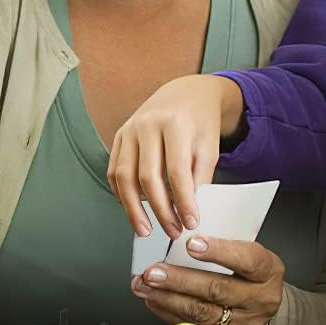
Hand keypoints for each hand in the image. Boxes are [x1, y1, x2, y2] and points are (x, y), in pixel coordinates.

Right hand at [108, 74, 245, 237]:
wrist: (186, 93)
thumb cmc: (200, 121)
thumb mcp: (210, 146)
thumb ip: (201, 177)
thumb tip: (189, 212)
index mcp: (175, 123)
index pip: (177, 171)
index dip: (183, 201)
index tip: (191, 222)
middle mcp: (148, 124)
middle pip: (147, 177)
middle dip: (160, 210)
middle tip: (172, 230)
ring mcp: (129, 129)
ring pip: (124, 176)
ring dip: (133, 209)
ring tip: (146, 230)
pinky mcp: (119, 135)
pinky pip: (115, 170)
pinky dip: (121, 193)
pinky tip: (134, 208)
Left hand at [131, 236, 283, 324]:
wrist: (266, 304)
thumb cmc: (253, 273)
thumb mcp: (251, 253)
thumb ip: (226, 247)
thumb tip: (184, 236)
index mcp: (268, 271)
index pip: (246, 259)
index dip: (218, 251)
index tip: (191, 243)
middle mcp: (260, 299)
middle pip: (217, 290)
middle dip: (180, 280)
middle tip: (153, 271)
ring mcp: (245, 324)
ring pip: (202, 313)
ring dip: (168, 298)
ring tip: (146, 285)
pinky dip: (170, 314)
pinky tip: (156, 301)